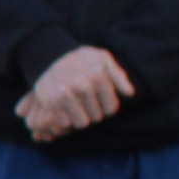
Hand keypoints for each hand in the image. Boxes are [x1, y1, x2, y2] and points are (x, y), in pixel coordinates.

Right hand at [20, 46, 134, 141]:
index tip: (100, 100)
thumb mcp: (103, 59)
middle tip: (85, 101)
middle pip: (97, 117)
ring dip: (80, 118)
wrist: (48, 54)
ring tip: (75, 106)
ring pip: (82, 123)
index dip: (107, 106)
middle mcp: (82, 85)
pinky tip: (64, 109)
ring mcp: (65, 94)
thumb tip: (130, 94)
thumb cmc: (81, 59)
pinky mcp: (50, 102)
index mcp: (98, 75)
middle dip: (93, 112)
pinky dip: (65, 120)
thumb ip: (119, 76)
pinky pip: (65, 124)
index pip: (111, 108)